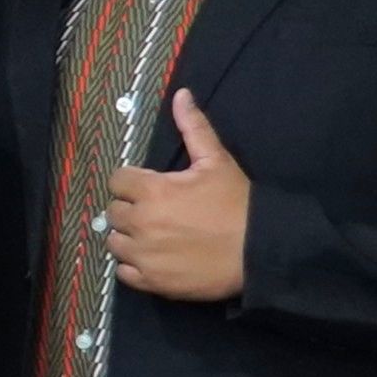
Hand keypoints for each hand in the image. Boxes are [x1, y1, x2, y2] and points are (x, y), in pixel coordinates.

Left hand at [107, 88, 251, 302]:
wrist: (262, 251)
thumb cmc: (239, 205)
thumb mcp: (217, 161)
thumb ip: (194, 128)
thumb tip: (181, 94)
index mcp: (151, 191)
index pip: (117, 180)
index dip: (132, 181)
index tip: (149, 186)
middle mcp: (140, 223)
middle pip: (113, 211)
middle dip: (130, 208)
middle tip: (155, 211)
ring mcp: (144, 255)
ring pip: (115, 242)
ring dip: (128, 237)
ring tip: (153, 235)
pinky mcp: (151, 282)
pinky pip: (123, 273)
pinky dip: (133, 266)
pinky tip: (153, 258)